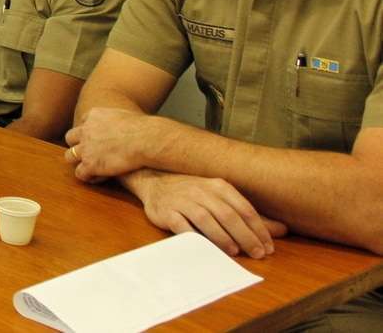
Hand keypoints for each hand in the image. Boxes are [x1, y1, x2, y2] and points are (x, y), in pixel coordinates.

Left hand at [64, 106, 164, 181]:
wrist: (146, 140)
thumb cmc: (145, 130)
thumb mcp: (126, 116)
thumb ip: (118, 120)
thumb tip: (126, 124)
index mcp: (94, 115)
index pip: (83, 123)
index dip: (89, 133)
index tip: (98, 140)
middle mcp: (86, 130)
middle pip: (70, 138)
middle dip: (78, 145)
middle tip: (89, 154)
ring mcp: (86, 148)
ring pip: (70, 156)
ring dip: (79, 162)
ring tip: (93, 168)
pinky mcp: (90, 164)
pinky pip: (80, 173)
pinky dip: (88, 176)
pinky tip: (100, 177)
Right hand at [128, 169, 286, 258]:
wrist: (154, 181)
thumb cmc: (193, 193)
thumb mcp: (222, 198)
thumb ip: (249, 216)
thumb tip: (282, 230)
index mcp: (219, 186)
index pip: (244, 208)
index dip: (259, 229)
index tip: (269, 248)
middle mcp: (201, 191)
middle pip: (228, 214)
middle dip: (246, 236)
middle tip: (258, 254)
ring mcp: (183, 200)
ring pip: (206, 219)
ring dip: (222, 237)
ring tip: (235, 252)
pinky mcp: (166, 212)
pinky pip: (182, 225)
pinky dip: (194, 237)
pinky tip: (205, 248)